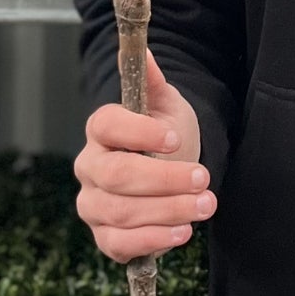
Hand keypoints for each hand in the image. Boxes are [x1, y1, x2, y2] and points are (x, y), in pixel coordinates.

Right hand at [73, 50, 211, 261]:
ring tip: (205, 205)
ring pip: (121, 212)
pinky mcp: (104, 237)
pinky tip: (183, 232)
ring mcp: (93, 205)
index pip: (108, 125)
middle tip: (202, 179)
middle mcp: (90, 167)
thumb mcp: (165, 105)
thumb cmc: (166, 134)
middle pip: (118, 175)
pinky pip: (120, 244)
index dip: (140, 132)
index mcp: (101, 129)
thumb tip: (146, 51)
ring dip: (168, 210)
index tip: (176, 138)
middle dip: (164, 178)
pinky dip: (153, 240)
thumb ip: (152, 82)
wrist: (172, 168)